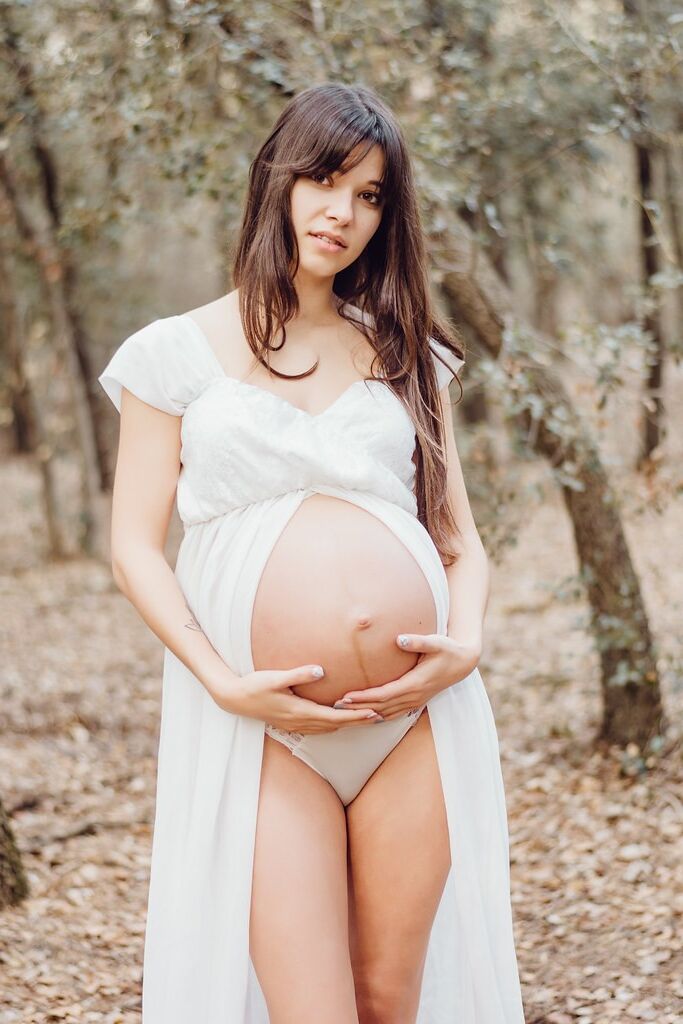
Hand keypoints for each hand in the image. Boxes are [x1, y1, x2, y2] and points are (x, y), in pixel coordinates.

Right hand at [210, 663, 383, 733]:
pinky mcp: (291, 723)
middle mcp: (300, 721)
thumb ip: (298, 674)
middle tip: (380, 717)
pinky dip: (333, 726)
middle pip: (336, 726)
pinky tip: (338, 721)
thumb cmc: (254, 685)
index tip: (374, 712)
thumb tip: (321, 670)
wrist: (234, 699)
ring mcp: (295, 725)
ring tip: (364, 719)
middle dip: (358, 722)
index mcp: (299, 711)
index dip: (355, 716)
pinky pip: (318, 729)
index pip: (335, 717)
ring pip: (328, 729)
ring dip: (347, 725)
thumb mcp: (275, 677)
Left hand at [333, 633, 481, 719]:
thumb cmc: (448, 650)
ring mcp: (415, 701)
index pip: (383, 694)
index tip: (345, 696)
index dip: (364, 697)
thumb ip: (418, 641)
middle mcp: (414, 696)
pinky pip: (394, 714)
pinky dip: (379, 716)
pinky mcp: (416, 701)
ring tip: (344, 713)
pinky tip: (367, 716)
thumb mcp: (436, 642)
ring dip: (365, 714)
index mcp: (415, 683)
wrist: (464, 663)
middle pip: (381, 707)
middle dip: (358, 708)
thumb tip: (399, 639)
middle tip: (334, 706)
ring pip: (386, 714)